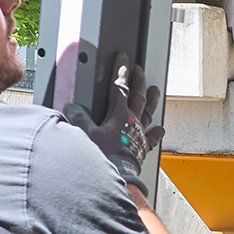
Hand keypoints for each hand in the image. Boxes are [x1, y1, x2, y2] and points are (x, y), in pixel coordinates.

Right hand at [62, 55, 162, 190]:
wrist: (119, 174)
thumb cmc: (104, 156)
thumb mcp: (87, 134)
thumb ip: (79, 118)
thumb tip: (72, 107)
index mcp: (120, 114)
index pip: (120, 86)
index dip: (121, 71)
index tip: (124, 59)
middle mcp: (133, 121)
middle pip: (138, 95)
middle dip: (139, 80)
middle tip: (140, 70)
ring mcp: (140, 133)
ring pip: (148, 111)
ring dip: (152, 99)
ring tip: (155, 90)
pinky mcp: (143, 146)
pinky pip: (152, 137)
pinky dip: (156, 132)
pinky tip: (160, 128)